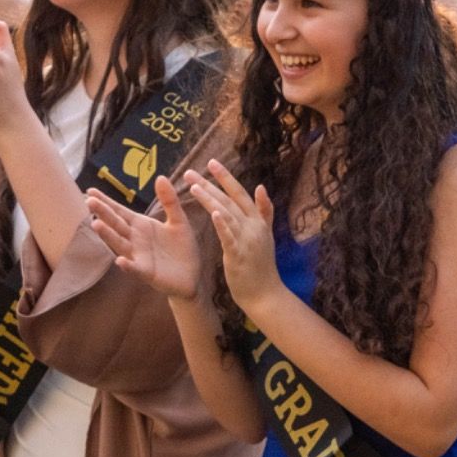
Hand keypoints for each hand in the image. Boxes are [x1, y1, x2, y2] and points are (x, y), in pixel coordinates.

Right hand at [87, 176, 202, 301]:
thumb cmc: (181, 248)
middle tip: (89, 201)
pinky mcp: (148, 273)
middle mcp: (135, 240)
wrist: (192, 276)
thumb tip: (160, 177)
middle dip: (103, 213)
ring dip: (108, 235)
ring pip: (121, 244)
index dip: (106, 202)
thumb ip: (169, 201)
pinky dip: (128, 265)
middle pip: (116, 224)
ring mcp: (139, 257)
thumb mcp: (178, 220)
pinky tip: (120, 261)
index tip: (90, 191)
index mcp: (141, 225)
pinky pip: (136, 269)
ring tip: (96, 224)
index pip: (120, 212)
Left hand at [183, 161, 284, 314]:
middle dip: (210, 184)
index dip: (226, 177)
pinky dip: (222, 224)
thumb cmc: (262, 265)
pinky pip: (229, 236)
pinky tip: (213, 212)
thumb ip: (264, 211)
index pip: (240, 193)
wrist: (265, 294)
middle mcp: (253, 226)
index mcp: (258, 221)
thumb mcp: (266, 235)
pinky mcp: (239, 254)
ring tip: (194, 186)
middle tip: (190, 172)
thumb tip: (261, 187)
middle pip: (229, 200)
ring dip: (210, 199)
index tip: (212, 162)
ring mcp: (247, 240)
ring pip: (227, 214)